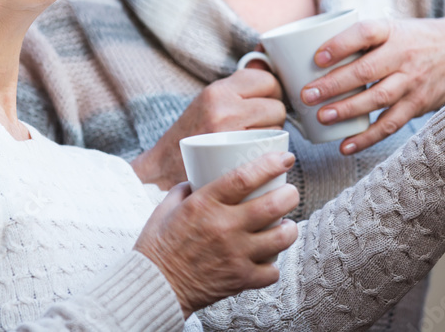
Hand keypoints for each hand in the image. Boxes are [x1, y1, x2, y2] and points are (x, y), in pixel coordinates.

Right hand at [131, 69, 285, 189]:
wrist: (163, 169)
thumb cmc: (190, 135)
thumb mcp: (210, 102)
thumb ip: (238, 86)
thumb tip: (265, 59)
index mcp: (217, 91)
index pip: (267, 80)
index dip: (272, 92)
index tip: (265, 102)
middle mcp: (223, 107)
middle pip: (276, 105)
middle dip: (274, 116)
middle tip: (258, 126)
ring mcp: (228, 132)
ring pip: (277, 128)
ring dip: (272, 134)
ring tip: (252, 140)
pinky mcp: (233, 155)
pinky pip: (269, 147)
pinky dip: (268, 151)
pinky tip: (253, 153)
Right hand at [134, 151, 299, 317]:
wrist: (154, 286)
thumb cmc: (158, 245)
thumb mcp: (166, 206)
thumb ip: (186, 188)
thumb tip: (201, 175)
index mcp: (204, 204)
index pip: (245, 177)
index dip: (271, 164)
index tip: (285, 158)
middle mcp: (224, 227)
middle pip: (274, 204)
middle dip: (290, 194)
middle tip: (290, 192)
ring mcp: (235, 255)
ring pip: (282, 237)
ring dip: (289, 228)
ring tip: (285, 225)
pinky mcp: (240, 279)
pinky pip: (273, 270)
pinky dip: (274, 264)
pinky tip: (268, 256)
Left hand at [300, 15, 444, 154]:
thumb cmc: (416, 40)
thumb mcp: (394, 28)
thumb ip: (362, 40)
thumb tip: (309, 52)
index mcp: (391, 31)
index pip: (364, 33)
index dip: (340, 44)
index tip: (317, 57)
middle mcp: (403, 55)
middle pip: (366, 70)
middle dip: (333, 84)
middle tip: (306, 95)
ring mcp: (412, 81)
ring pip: (377, 98)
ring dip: (347, 110)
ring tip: (321, 117)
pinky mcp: (418, 104)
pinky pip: (390, 124)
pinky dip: (367, 137)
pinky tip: (346, 145)